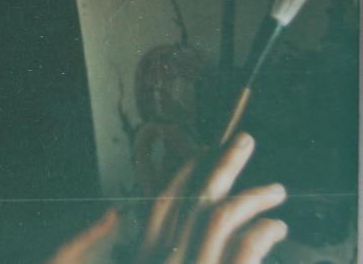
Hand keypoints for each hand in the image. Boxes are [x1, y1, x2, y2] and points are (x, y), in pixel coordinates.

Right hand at [136, 132, 287, 263]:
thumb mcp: (140, 263)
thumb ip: (133, 246)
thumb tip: (114, 212)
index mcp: (146, 254)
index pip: (162, 202)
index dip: (184, 172)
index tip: (205, 151)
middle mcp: (168, 257)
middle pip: (195, 200)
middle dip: (223, 164)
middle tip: (245, 140)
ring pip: (222, 217)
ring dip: (252, 196)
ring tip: (276, 191)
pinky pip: (247, 246)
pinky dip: (263, 230)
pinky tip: (277, 226)